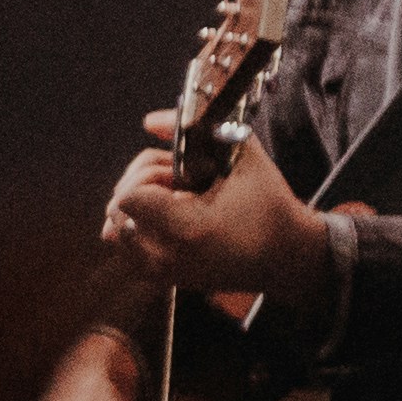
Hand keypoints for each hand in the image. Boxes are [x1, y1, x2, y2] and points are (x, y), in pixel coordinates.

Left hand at [101, 108, 332, 320]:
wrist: (286, 256)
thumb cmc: (269, 206)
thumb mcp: (243, 156)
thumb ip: (197, 131)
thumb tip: (151, 120)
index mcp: (187, 227)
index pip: (128, 197)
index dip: (144, 176)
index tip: (175, 173)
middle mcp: (167, 255)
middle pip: (116, 211)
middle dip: (140, 187)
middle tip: (176, 183)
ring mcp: (163, 271)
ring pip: (115, 232)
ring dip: (134, 209)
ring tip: (169, 202)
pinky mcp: (164, 279)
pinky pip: (127, 251)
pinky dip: (136, 230)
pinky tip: (165, 218)